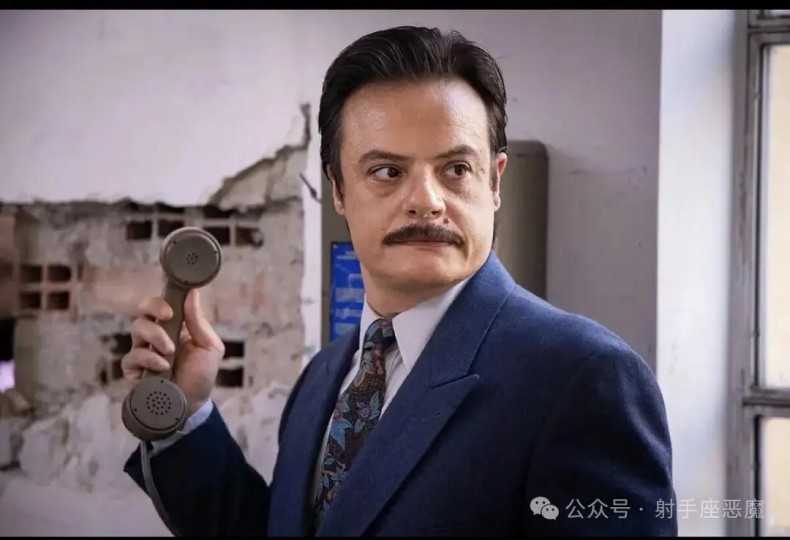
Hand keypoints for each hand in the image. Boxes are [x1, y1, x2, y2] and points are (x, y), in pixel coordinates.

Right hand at [121, 288, 224, 416]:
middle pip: (144, 310)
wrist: (193, 405)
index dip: (163, 297)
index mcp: (175, 327)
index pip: (163, 304)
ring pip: (137, 328)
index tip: (171, 298)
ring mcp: (143, 350)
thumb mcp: (209, 347)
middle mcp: (156, 335)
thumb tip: (193, 293)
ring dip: (156, 336)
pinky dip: (148, 358)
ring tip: (170, 350)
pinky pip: (132, 356)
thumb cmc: (201, 375)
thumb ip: (199, 322)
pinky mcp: (133, 369)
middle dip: (153, 307)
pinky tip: (162, 366)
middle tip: (167, 316)